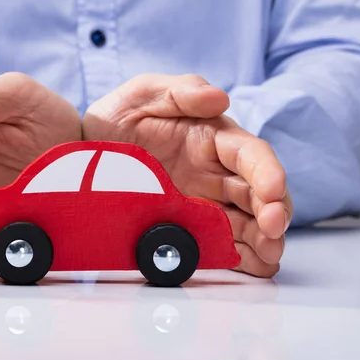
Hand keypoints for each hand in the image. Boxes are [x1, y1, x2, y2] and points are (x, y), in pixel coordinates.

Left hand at [82, 74, 291, 277]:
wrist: (84, 151)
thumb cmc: (118, 117)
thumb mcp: (143, 94)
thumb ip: (180, 92)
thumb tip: (220, 98)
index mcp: (211, 138)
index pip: (251, 155)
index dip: (268, 172)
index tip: (273, 192)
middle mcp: (214, 173)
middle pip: (257, 194)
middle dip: (273, 213)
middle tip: (274, 233)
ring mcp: (202, 203)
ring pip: (245, 223)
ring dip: (263, 241)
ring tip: (269, 259)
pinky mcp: (186, 227)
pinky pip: (217, 244)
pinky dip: (237, 258)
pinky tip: (250, 268)